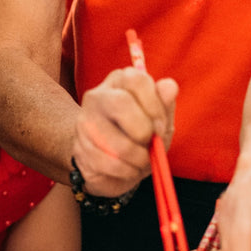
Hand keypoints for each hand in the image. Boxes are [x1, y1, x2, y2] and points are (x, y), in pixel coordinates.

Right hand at [72, 67, 177, 195]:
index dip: (154, 105)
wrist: (111, 162)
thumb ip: (165, 104)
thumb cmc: (139, 134)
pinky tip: (128, 168)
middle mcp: (98, 95)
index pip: (136, 79)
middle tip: (150, 142)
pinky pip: (110, 163)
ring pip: (116, 141)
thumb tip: (170, 86)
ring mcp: (85, 121)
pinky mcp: (80, 148)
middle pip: (120, 103)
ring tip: (142, 159)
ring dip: (138, 157)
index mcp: (120, 81)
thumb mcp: (158, 119)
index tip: (161, 126)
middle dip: (143, 130)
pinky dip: (127, 171)